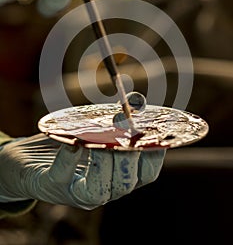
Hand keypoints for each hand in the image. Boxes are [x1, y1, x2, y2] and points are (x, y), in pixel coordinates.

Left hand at [0, 134, 164, 209]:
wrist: (32, 159)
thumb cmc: (71, 140)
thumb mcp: (96, 130)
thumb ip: (115, 121)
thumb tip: (135, 100)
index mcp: (118, 175)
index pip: (146, 174)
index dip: (154, 154)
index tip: (153, 131)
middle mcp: (103, 189)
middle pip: (127, 182)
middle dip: (128, 155)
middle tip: (124, 127)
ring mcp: (77, 192)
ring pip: (100, 189)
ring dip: (103, 159)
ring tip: (98, 135)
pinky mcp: (53, 187)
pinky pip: (64, 177)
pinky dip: (70, 159)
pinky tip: (72, 142)